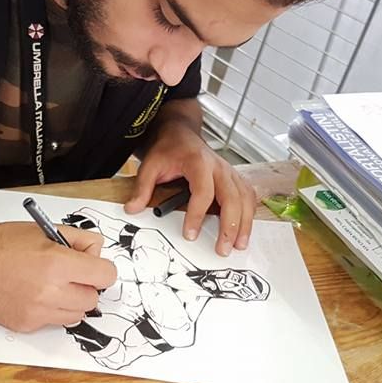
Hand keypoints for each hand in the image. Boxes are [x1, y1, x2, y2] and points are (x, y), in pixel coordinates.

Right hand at [0, 222, 117, 332]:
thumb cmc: (4, 243)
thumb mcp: (46, 230)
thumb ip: (80, 240)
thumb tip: (98, 252)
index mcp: (58, 264)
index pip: (106, 276)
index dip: (101, 270)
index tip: (94, 268)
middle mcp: (50, 291)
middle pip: (93, 298)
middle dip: (86, 286)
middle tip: (69, 276)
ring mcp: (38, 312)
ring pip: (77, 315)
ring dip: (71, 302)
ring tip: (53, 286)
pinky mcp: (27, 325)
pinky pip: (54, 323)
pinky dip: (51, 311)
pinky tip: (36, 296)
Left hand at [125, 121, 256, 255]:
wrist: (180, 133)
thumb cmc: (168, 149)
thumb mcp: (150, 165)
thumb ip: (142, 187)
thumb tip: (132, 209)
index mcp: (198, 162)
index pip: (203, 191)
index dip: (197, 215)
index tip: (190, 235)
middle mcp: (219, 166)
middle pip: (231, 197)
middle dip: (230, 225)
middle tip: (223, 249)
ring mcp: (229, 171)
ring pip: (245, 197)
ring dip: (245, 223)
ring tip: (239, 245)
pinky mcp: (234, 177)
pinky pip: (248, 194)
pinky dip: (249, 212)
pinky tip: (244, 230)